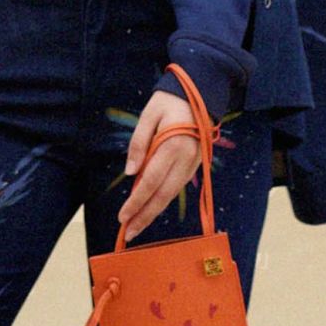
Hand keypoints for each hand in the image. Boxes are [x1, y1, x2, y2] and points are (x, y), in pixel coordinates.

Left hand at [117, 79, 209, 237]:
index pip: (150, 182)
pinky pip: (177, 187)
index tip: (123, 217)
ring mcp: (193, 164)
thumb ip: (139, 143)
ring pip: (171, 195)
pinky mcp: (195, 165)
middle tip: (128, 233)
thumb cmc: (170, 101)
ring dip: (153, 212)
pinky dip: (163, 200)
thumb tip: (131, 173)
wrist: (202, 92)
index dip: (136, 202)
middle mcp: (185, 160)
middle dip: (144, 216)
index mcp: (173, 147)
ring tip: (137, 226)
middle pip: (162, 196)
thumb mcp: (149, 114)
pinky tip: (151, 208)